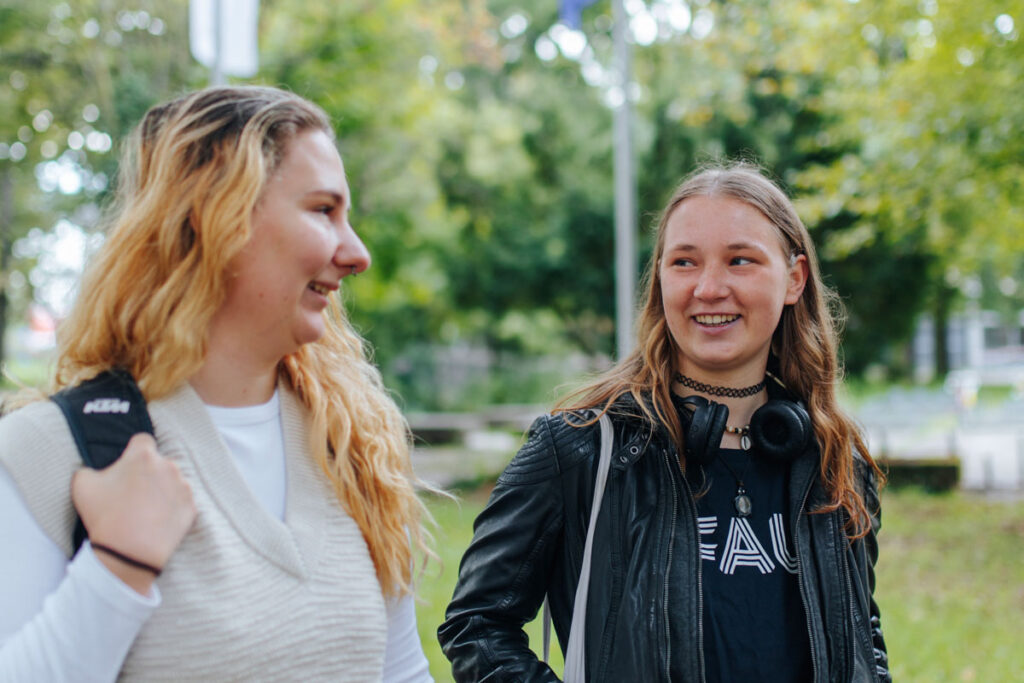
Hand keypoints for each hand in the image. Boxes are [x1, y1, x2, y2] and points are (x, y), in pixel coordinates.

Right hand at [71, 433, 195, 593]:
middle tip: (132, 494)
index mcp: (143, 456)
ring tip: (145, 510)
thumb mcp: (82, 485)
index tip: (127, 466)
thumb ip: (88, 468)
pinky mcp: (192, 506)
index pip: (142, 440)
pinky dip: (172, 507)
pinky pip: (181, 500)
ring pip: (172, 481)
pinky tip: (157, 520)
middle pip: (158, 462)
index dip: (133, 452)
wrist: (129, 553)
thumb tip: (96, 470)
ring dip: (161, 490)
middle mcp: (168, 465)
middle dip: (147, 473)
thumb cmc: (104, 516)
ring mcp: (183, 486)